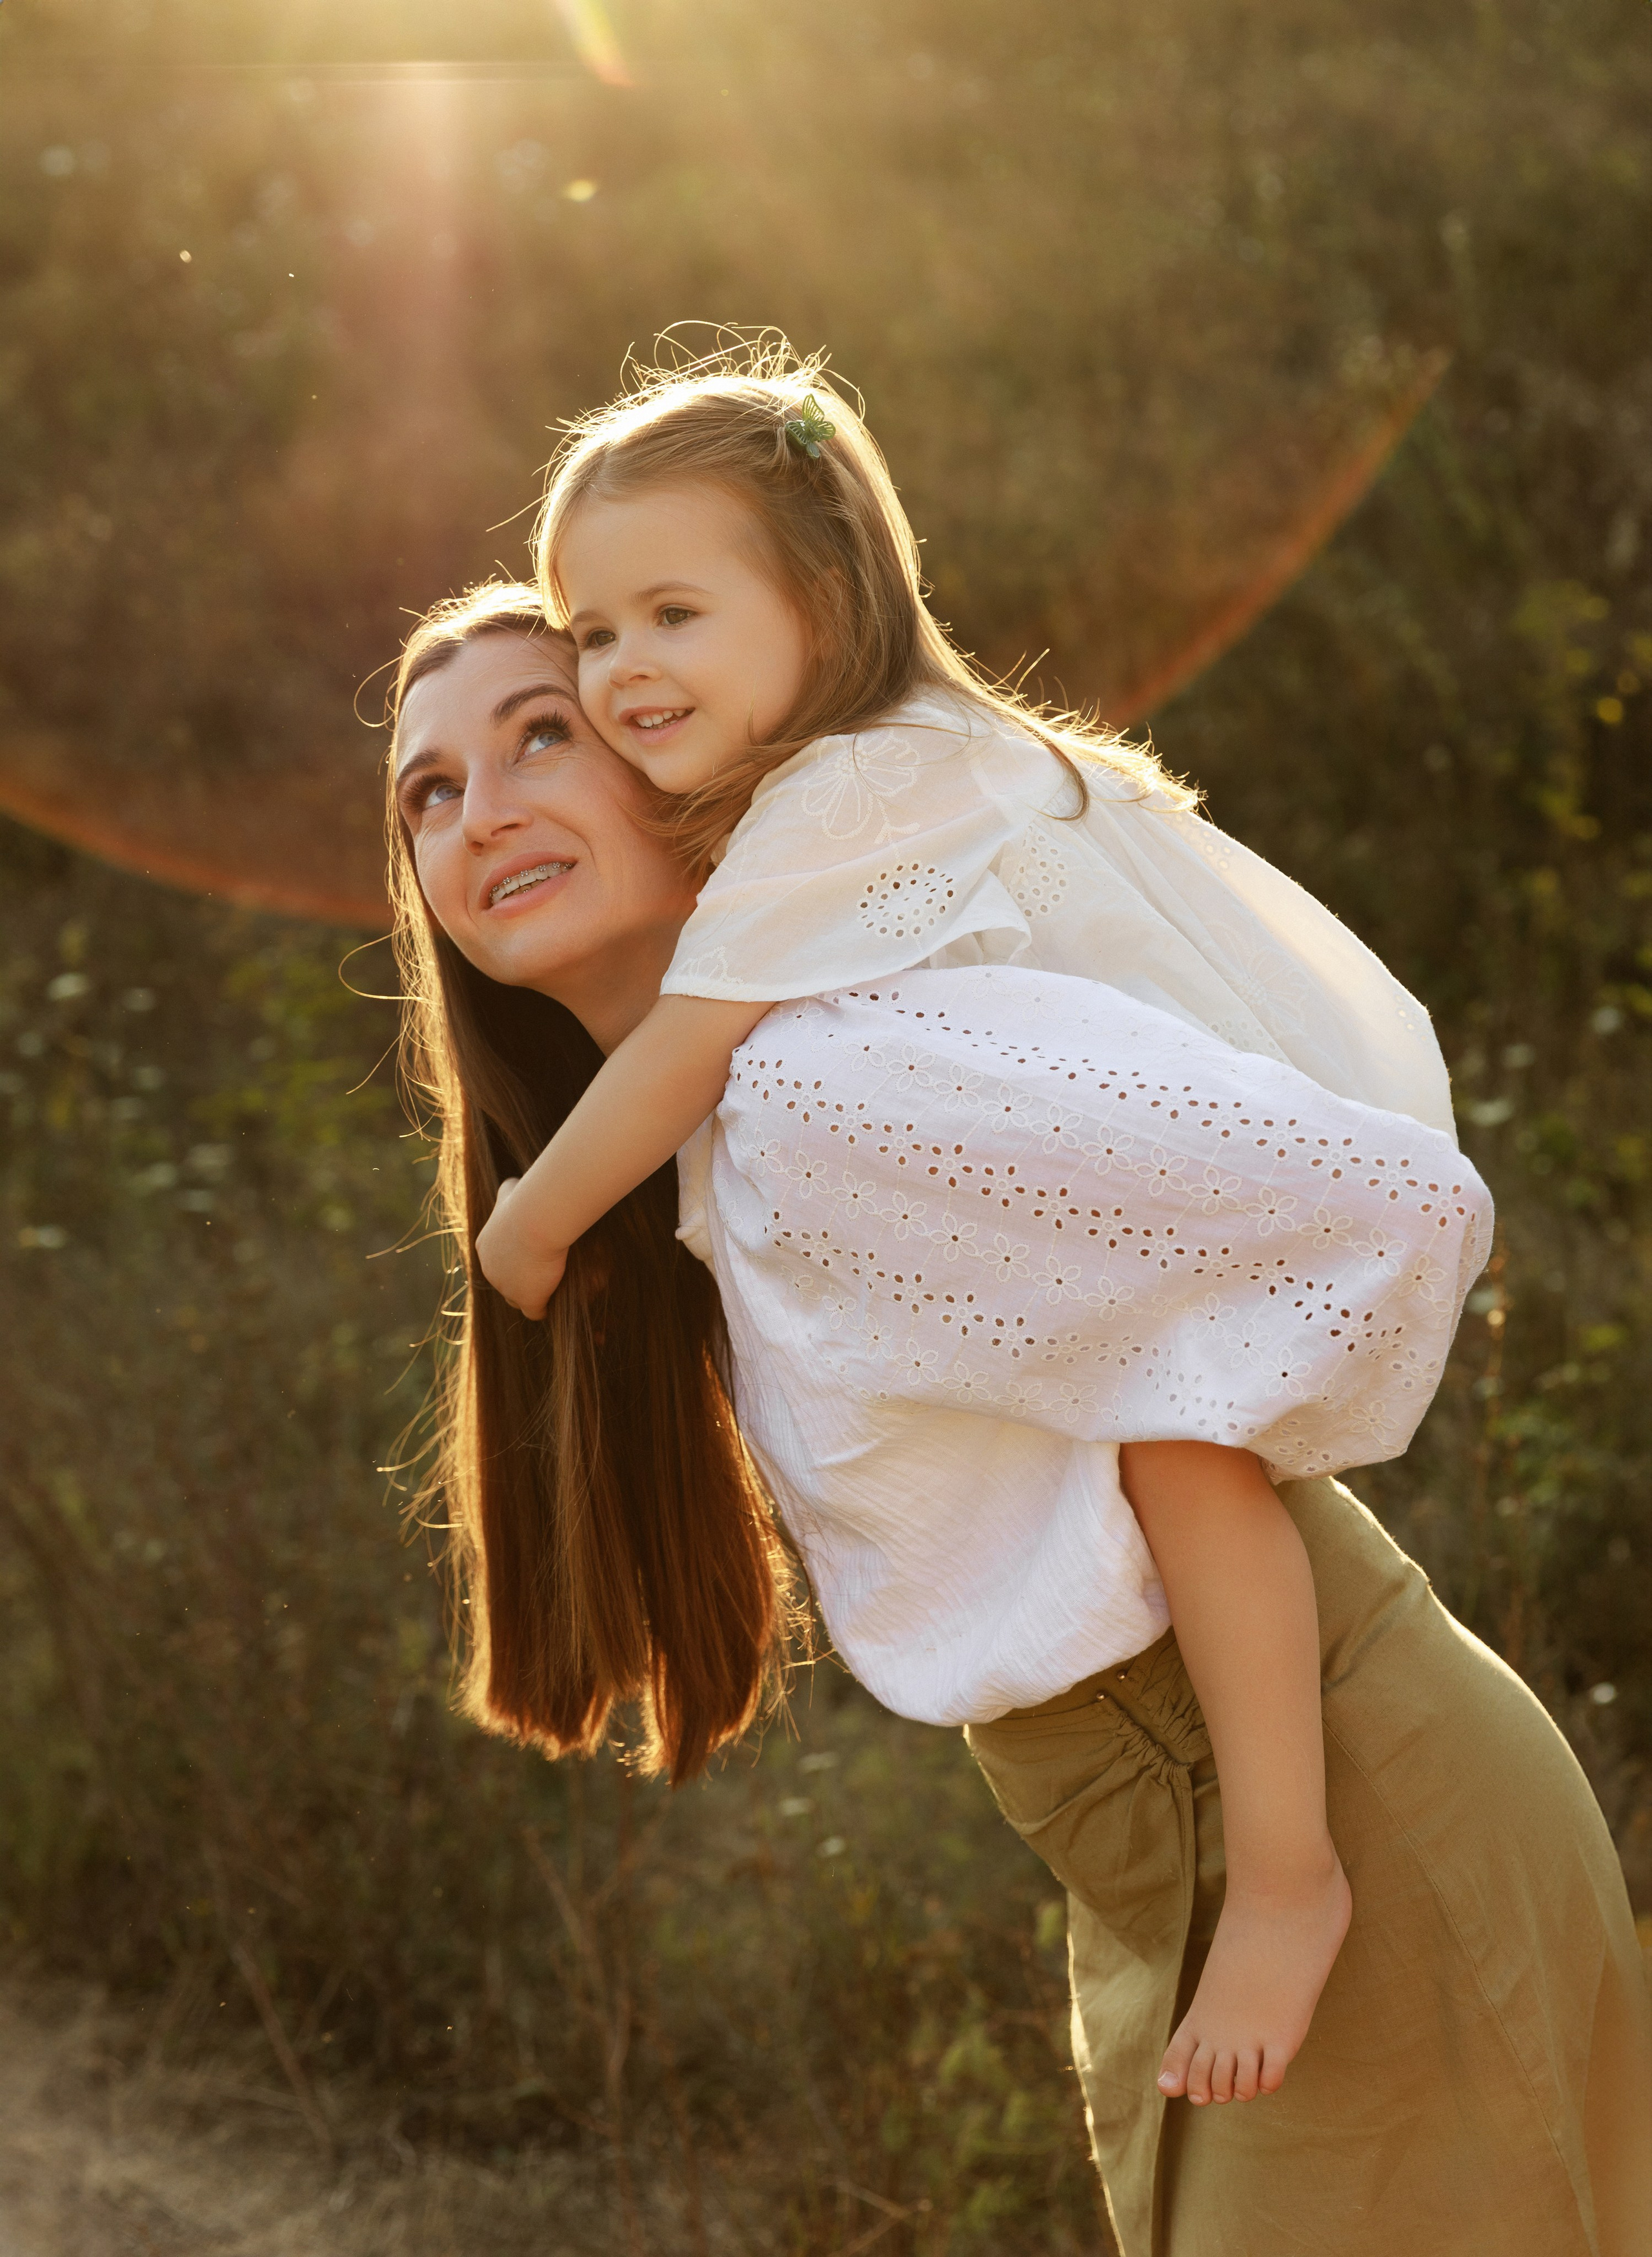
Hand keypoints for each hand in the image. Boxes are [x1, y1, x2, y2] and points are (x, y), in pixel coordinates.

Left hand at [474, 1177, 567, 1319]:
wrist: (535, 1220)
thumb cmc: (526, 1201)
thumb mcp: (511, 1189)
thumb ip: (508, 1191)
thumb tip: (513, 1183)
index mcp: (486, 1247)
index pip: (498, 1260)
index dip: (515, 1260)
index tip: (531, 1256)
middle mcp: (491, 1270)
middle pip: (505, 1282)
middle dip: (521, 1280)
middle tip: (542, 1273)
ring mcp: (507, 1288)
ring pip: (516, 1299)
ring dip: (531, 1295)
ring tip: (550, 1289)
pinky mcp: (527, 1299)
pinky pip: (535, 1312)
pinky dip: (544, 1308)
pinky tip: (556, 1301)